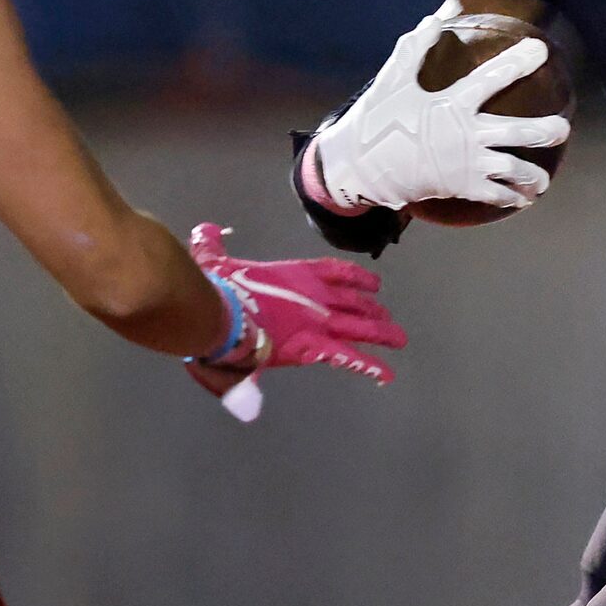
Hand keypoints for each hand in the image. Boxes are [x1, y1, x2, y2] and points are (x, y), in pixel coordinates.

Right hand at [183, 222, 407, 419]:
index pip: (332, 271)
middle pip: (351, 302)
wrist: (218, 313)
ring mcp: (316, 320)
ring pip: (358, 326)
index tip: (372, 283)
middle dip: (370, 309)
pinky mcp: (312, 346)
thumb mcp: (213, 260)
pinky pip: (348, 357)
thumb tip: (206, 230)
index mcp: (292, 274)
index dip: (354, 277)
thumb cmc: (215, 289)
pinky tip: (387, 375)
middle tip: (385, 314)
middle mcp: (313, 295)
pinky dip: (368, 366)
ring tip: (399, 339)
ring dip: (380, 332)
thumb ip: (212, 245)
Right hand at [309, 16, 570, 212]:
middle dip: (547, 130)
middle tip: (563, 128)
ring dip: (535, 176)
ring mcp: (468, 164)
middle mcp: (467, 135)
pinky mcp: (463, 187)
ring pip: (515, 169)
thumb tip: (432, 19)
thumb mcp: (393, 81)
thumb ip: (414, 49)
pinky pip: (497, 195)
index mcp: (452, 105)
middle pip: (519, 132)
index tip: (541, 51)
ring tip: (543, 180)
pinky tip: (524, 199)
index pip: (492, 79)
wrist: (362, 168)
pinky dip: (514, 198)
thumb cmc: (379, 121)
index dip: (518, 63)